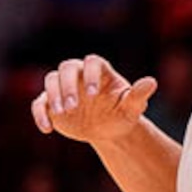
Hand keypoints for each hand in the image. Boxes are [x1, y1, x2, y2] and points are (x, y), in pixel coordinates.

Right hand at [31, 55, 157, 145]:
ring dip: (54, 95)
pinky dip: (40, 113)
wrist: (108, 129)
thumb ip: (138, 95)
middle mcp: (79, 74)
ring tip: (62, 114)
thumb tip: (151, 83)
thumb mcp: (131, 107)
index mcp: (100, 70)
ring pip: (51, 80)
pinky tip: (47, 129)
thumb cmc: (121, 113)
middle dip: (67, 85)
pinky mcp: (51, 104)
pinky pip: (39, 102)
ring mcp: (64, 88)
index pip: (92, 62)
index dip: (90, 74)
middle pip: (67, 67)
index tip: (93, 94)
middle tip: (72, 107)